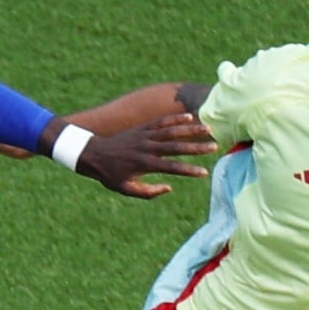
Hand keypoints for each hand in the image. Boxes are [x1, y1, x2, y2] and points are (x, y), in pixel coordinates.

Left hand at [71, 111, 217, 198]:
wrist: (93, 154)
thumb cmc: (110, 175)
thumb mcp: (126, 189)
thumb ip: (148, 192)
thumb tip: (169, 187)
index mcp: (144, 164)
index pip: (171, 167)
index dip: (188, 170)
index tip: (203, 173)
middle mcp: (147, 148)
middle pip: (176, 146)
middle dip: (196, 147)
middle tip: (214, 147)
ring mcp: (145, 135)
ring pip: (171, 131)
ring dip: (191, 129)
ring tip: (208, 127)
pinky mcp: (143, 128)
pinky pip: (161, 121)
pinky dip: (176, 119)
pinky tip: (190, 117)